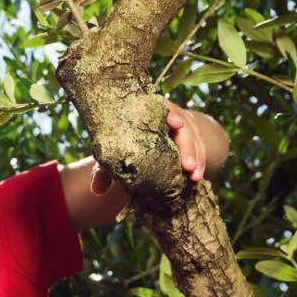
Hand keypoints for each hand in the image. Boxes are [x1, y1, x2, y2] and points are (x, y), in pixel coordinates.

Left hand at [86, 101, 211, 196]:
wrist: (149, 141)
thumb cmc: (128, 145)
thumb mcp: (116, 155)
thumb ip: (104, 170)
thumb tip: (95, 190)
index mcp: (149, 113)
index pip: (162, 107)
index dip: (170, 112)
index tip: (175, 122)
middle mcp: (170, 116)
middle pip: (184, 126)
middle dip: (187, 146)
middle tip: (187, 166)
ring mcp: (185, 126)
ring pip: (195, 138)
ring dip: (197, 158)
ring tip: (195, 177)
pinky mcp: (193, 139)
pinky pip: (200, 149)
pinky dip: (201, 163)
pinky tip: (198, 178)